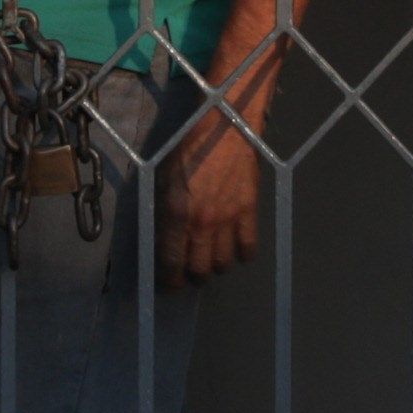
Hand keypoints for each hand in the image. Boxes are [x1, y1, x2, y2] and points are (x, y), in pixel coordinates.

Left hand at [154, 95, 266, 285]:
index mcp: (176, 213)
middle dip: (192, 276)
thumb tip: (163, 237)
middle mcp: (202, 222)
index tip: (169, 284)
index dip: (170, 280)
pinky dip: (242, 255)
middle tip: (190, 272)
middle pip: (199, 269)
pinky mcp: (249, 211)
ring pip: (223, 263)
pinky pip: (248, 248)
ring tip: (211, 258)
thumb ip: (163, 210)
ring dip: (215, 266)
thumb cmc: (189, 149)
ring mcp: (228, 219)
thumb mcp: (164, 178)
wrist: (225, 128)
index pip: (171, 261)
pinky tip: (236, 250)